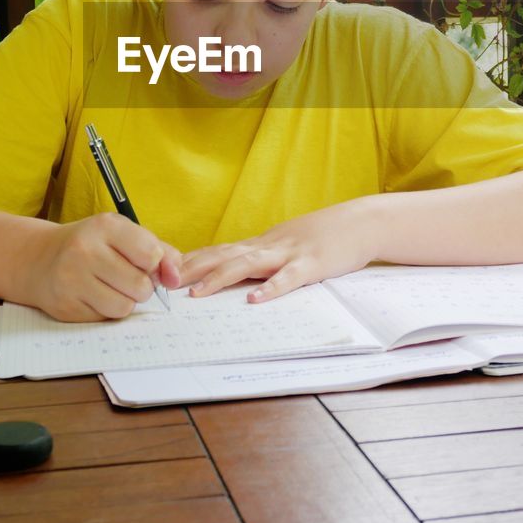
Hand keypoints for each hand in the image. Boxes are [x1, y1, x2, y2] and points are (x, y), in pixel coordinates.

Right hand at [26, 212, 181, 321]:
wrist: (40, 258)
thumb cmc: (92, 245)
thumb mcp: (124, 235)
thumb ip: (160, 252)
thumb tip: (175, 277)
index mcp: (106, 227)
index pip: (151, 255)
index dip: (156, 265)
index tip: (146, 263)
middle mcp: (86, 250)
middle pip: (141, 286)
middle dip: (142, 286)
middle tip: (126, 277)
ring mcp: (72, 280)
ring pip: (125, 306)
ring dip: (125, 301)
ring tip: (111, 287)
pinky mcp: (66, 306)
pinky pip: (105, 318)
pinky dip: (106, 310)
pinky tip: (93, 295)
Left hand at [179, 200, 379, 303]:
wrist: (360, 222)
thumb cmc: (322, 237)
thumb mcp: (285, 244)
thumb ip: (261, 258)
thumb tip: (231, 272)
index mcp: (261, 244)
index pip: (218, 250)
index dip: (191, 260)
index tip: (163, 271)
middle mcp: (268, 246)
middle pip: (224, 256)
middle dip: (193, 270)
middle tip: (164, 283)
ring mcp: (289, 254)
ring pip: (248, 265)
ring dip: (220, 278)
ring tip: (197, 293)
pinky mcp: (312, 265)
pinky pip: (289, 278)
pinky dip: (271, 289)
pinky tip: (255, 300)